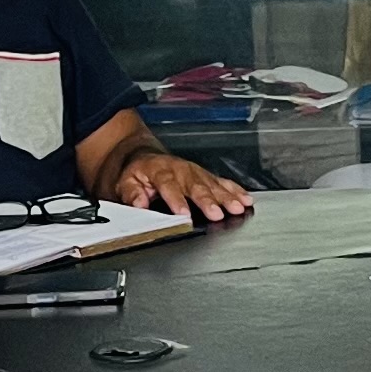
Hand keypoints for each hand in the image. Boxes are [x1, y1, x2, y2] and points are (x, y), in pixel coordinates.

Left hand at [101, 147, 253, 223]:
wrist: (144, 157)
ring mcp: (195, 172)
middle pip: (196, 186)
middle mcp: (181, 170)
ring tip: (238, 207)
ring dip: (227, 197)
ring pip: (213, 184)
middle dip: (208, 200)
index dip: (177, 200)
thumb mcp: (125, 182)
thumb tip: (139, 203)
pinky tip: (245, 199)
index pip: (169, 186)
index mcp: (159, 171)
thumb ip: (131, 194)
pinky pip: (222, 182)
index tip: (184, 214)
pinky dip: (235, 191)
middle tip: (217, 213)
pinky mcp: (205, 176)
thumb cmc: (137, 174)